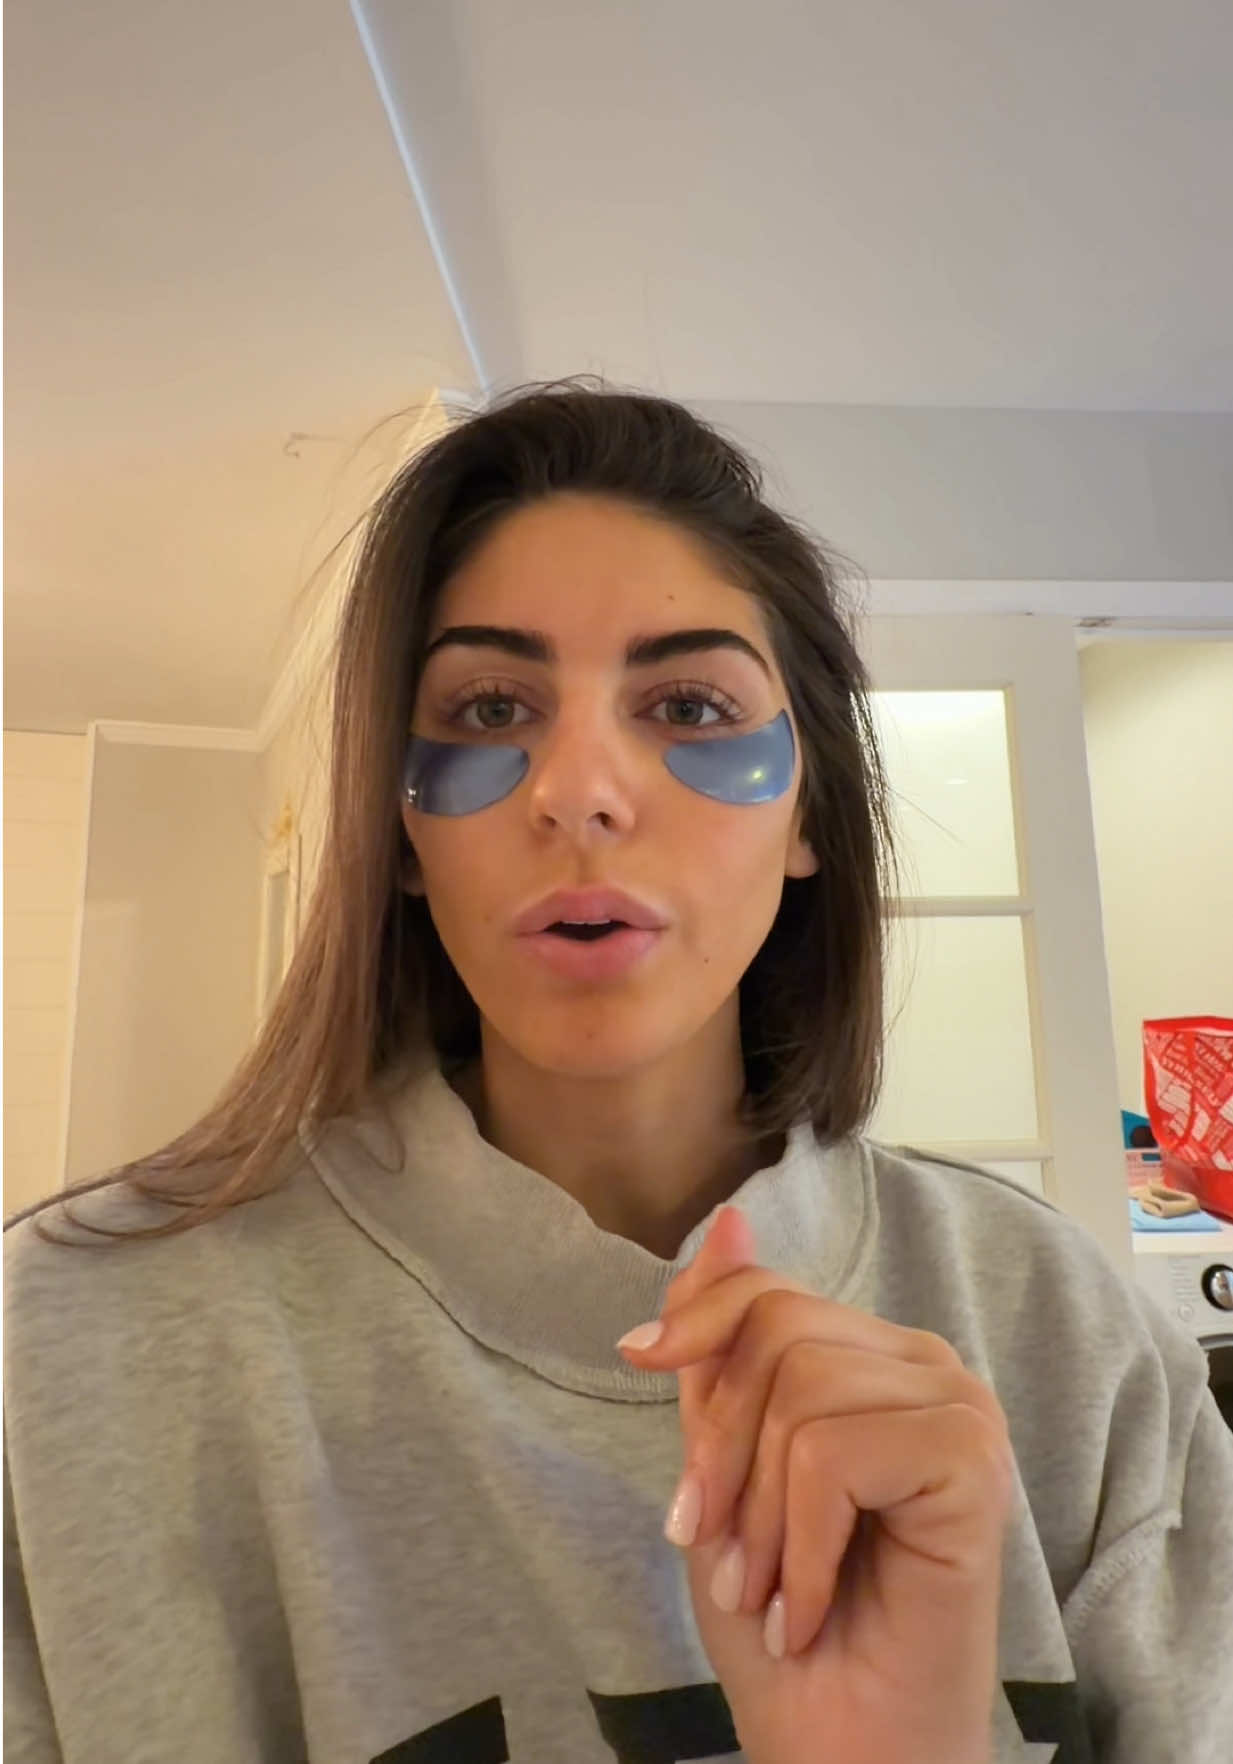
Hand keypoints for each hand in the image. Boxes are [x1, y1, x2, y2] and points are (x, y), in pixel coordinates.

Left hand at [618, 1206, 1014, 1763]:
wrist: (839, 1741)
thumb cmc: (783, 1614)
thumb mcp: (723, 1464)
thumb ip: (723, 1347)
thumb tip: (726, 1221)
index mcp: (870, 1358)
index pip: (768, 1289)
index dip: (695, 1323)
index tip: (638, 1361)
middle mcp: (923, 1366)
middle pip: (777, 1330)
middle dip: (723, 1453)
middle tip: (725, 1552)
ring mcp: (957, 1406)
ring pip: (800, 1391)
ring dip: (760, 1518)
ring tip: (773, 1592)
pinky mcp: (972, 1459)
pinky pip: (833, 1454)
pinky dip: (802, 1546)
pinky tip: (814, 1608)